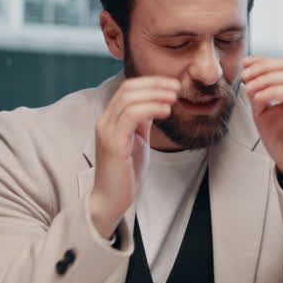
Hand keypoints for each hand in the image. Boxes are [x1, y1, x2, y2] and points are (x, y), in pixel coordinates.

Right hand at [87, 76, 178, 238]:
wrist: (111, 200)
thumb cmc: (125, 172)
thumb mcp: (137, 140)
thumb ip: (142, 122)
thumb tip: (156, 103)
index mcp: (111, 119)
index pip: (128, 88)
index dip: (151, 82)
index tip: (173, 85)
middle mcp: (105, 121)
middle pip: (128, 88)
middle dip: (155, 84)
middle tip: (177, 87)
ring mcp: (107, 131)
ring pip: (129, 98)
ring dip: (155, 94)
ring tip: (174, 97)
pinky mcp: (113, 143)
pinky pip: (131, 115)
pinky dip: (151, 108)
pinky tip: (166, 111)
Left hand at [242, 56, 282, 186]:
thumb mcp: (264, 113)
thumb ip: (258, 95)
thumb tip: (248, 76)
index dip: (264, 60)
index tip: (244, 63)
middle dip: (263, 67)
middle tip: (245, 76)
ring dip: (265, 79)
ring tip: (249, 88)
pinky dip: (273, 92)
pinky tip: (259, 98)